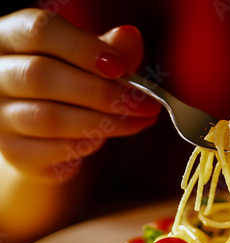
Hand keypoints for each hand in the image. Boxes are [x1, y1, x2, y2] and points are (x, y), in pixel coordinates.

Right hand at [0, 8, 160, 181]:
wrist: (46, 137)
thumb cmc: (70, 87)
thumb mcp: (91, 62)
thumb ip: (110, 50)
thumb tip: (130, 37)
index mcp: (9, 38)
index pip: (38, 30)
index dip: (83, 48)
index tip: (122, 68)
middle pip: (41, 76)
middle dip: (102, 91)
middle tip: (144, 103)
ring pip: (50, 118)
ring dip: (105, 121)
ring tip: (138, 120)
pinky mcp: (15, 153)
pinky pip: (56, 150)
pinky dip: (91, 143)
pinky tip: (109, 135)